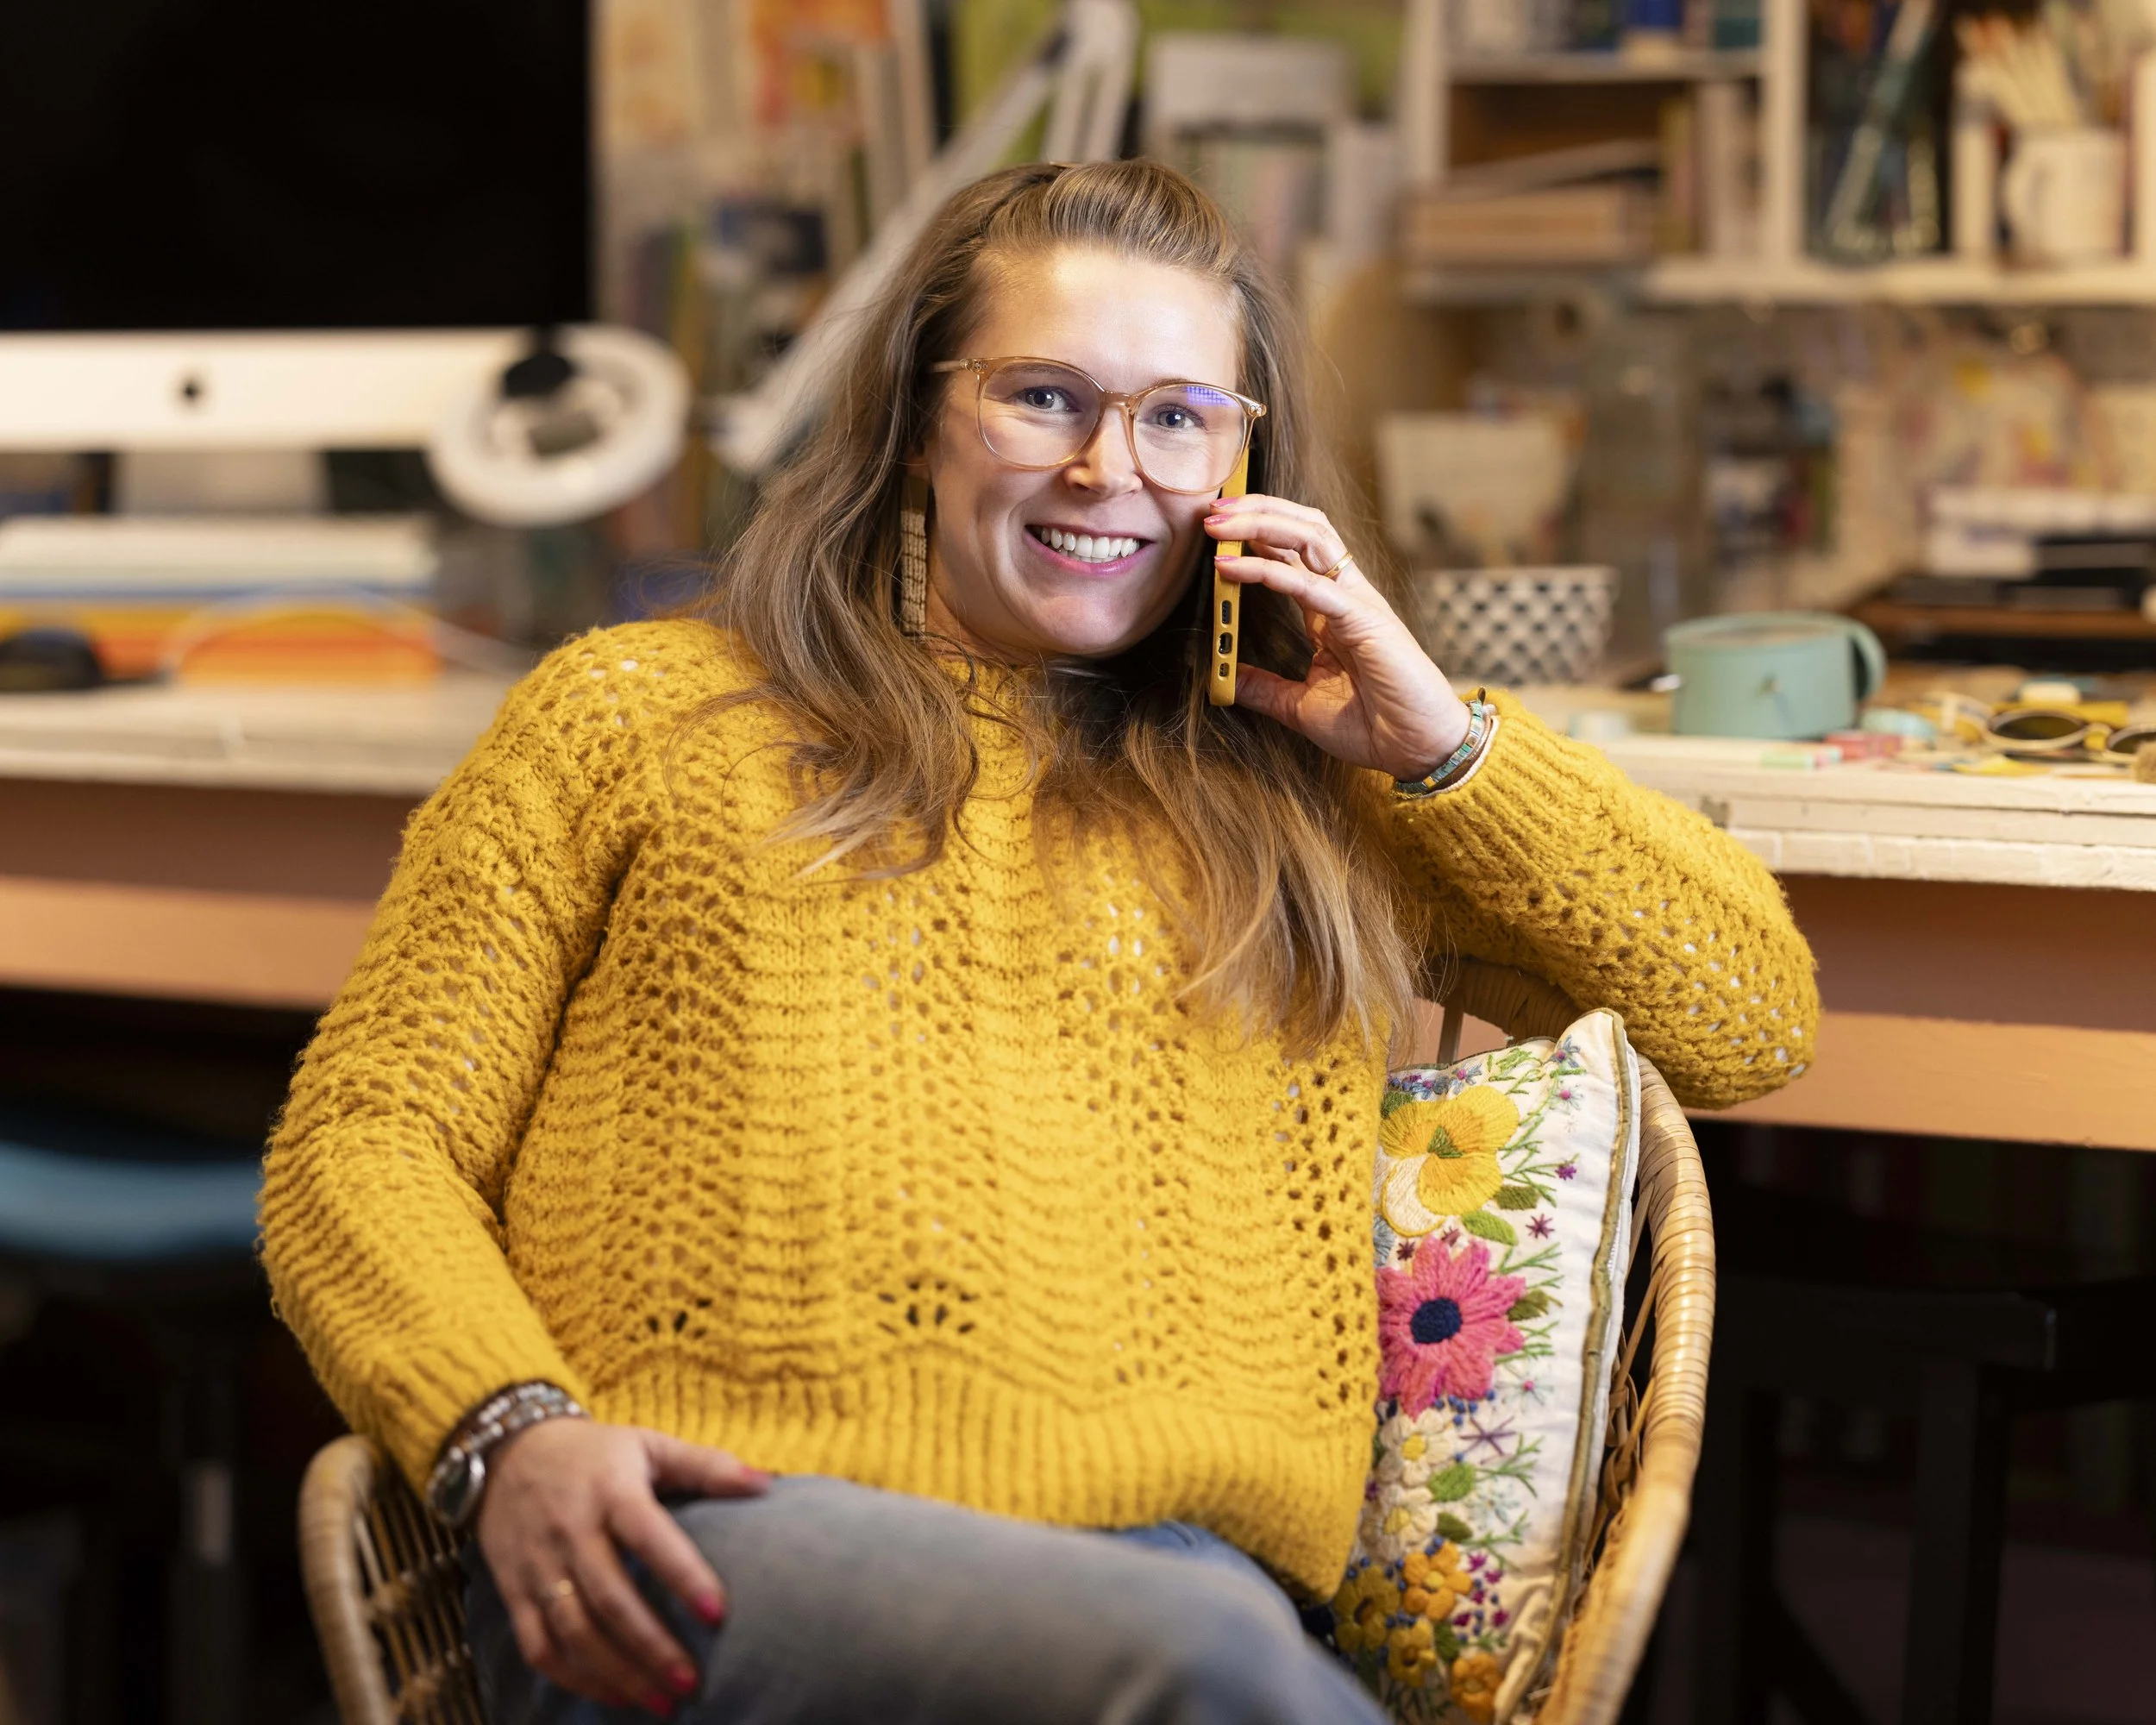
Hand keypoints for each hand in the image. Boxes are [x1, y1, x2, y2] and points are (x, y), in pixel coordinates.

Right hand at [476, 1418, 768, 1715]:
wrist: (508, 1453)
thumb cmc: (595, 1453)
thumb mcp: (648, 1444)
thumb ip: (706, 1466)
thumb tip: (765, 1484)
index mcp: (610, 1490)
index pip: (648, 1535)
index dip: (683, 1575)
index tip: (718, 1614)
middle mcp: (570, 1529)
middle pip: (609, 1597)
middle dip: (651, 1645)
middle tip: (691, 1682)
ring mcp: (538, 1564)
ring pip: (573, 1630)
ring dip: (617, 1673)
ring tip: (662, 1702)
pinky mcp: (513, 1591)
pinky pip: (538, 1645)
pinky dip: (573, 1678)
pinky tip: (614, 1696)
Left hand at [1206, 494, 1471, 780]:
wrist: (1416, 750)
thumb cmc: (1373, 726)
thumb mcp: (1300, 705)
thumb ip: (1264, 687)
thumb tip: (1227, 678)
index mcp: (1330, 610)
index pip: (1292, 553)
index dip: (1255, 533)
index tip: (1215, 529)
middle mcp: (1344, 595)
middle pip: (1301, 530)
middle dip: (1255, 512)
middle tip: (1211, 511)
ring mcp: (1357, 602)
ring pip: (1310, 538)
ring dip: (1261, 523)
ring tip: (1218, 524)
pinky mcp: (1364, 619)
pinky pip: (1311, 585)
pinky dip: (1268, 571)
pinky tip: (1233, 568)